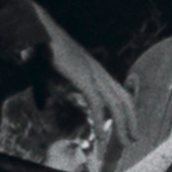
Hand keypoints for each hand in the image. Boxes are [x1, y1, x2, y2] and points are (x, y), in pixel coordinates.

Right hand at [28, 0, 138, 144]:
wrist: (37, 29)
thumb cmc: (37, 50)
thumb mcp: (44, 74)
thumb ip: (45, 92)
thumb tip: (43, 107)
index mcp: (95, 69)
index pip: (119, 92)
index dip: (126, 110)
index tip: (129, 126)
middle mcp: (99, 72)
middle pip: (124, 99)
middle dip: (131, 121)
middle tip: (133, 139)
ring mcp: (93, 74)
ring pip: (116, 105)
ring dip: (122, 126)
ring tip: (125, 143)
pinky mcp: (84, 78)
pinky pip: (97, 104)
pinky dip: (101, 122)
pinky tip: (101, 138)